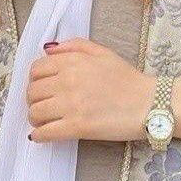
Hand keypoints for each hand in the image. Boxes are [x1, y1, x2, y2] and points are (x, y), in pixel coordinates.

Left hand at [26, 36, 155, 142]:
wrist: (148, 103)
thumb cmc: (128, 79)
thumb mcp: (104, 53)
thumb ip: (75, 46)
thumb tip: (48, 49)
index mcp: (74, 61)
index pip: (37, 69)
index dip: (35, 79)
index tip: (43, 86)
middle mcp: (68, 81)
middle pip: (32, 92)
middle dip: (34, 99)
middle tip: (44, 105)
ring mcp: (71, 105)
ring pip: (34, 113)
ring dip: (36, 118)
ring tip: (45, 120)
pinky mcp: (77, 127)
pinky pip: (44, 133)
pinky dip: (39, 135)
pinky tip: (44, 134)